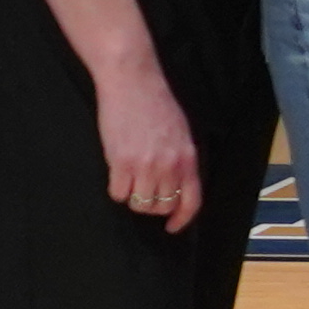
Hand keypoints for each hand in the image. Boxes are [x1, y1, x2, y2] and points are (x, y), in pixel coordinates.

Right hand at [92, 61, 203, 230]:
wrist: (131, 81)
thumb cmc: (155, 102)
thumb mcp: (180, 132)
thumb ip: (180, 159)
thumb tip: (176, 184)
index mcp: (187, 158)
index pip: (192, 200)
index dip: (182, 219)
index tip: (173, 227)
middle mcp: (169, 166)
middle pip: (162, 205)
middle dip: (152, 205)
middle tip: (143, 192)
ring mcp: (145, 165)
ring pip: (139, 203)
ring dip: (132, 197)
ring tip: (128, 180)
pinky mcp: (120, 162)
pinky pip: (118, 193)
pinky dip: (116, 189)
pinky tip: (116, 174)